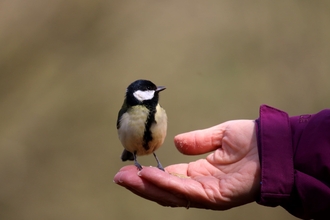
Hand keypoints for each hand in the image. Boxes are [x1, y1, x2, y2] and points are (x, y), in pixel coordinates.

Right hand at [114, 120, 259, 209]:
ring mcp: (208, 193)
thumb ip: (198, 141)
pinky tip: (148, 176)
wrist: (275, 144)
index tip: (130, 167)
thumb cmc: (252, 140)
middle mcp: (200, 185)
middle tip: (119, 176)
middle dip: (141, 184)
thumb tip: (176, 143)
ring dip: (147, 186)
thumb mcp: (219, 135)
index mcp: (200, 172)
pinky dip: (166, 185)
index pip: (169, 178)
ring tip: (126, 177)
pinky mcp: (216, 196)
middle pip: (165, 190)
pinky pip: (186, 191)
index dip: (149, 175)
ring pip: (171, 194)